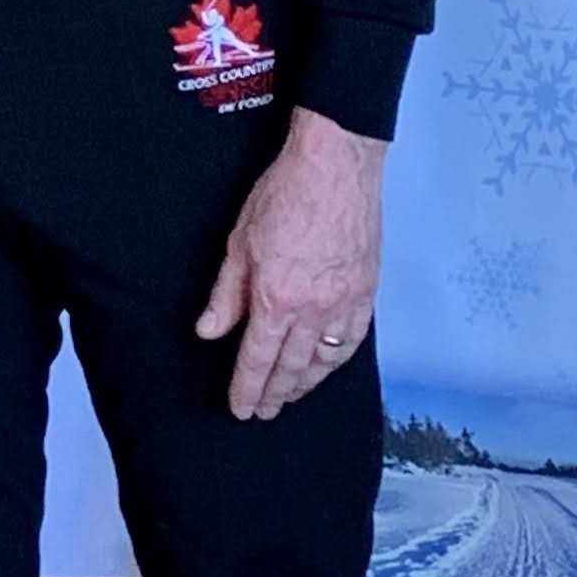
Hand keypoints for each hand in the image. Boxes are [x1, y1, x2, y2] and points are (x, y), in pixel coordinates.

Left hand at [196, 107, 385, 422]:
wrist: (335, 165)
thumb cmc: (286, 194)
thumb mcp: (238, 244)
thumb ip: (225, 295)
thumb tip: (210, 331)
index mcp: (277, 299)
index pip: (257, 360)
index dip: (246, 389)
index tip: (240, 408)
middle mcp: (313, 309)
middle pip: (290, 368)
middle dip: (274, 395)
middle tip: (263, 411)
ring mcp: (344, 303)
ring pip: (323, 361)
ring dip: (305, 385)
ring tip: (289, 396)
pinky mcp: (366, 291)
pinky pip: (352, 340)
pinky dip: (337, 361)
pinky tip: (326, 367)